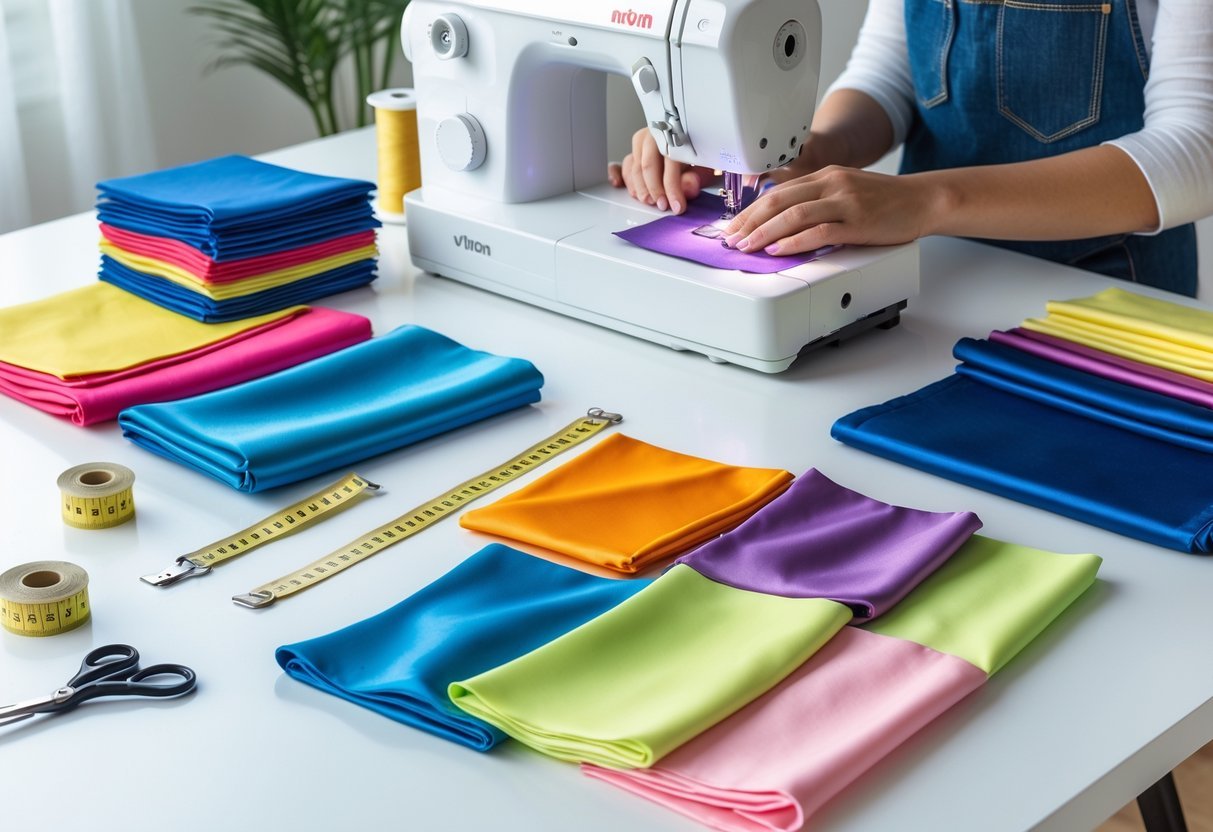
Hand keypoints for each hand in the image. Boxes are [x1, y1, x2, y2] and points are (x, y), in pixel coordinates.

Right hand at [608, 128, 714, 213]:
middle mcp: (653, 137)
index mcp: (673, 136)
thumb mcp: (702, 167)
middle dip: (654, 190)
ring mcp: (639, 146)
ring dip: (640, 189)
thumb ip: (696, 178)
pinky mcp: (631, 155)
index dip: (673, 188)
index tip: (677, 206)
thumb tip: (688, 187)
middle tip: (662, 206)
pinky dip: (617, 176)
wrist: (688, 149)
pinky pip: (619, 166)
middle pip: (647, 166)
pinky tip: (618, 184)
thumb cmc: (694, 159)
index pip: (670, 162)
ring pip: (633, 169)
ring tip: (650, 201)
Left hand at [723, 166, 937, 254]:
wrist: (922, 199)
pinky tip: (780, 249)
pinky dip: (796, 241)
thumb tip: (781, 221)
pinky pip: (820, 231)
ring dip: (765, 232)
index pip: (777, 191)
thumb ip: (816, 200)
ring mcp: (844, 202)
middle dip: (750, 221)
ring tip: (748, 246)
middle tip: (732, 239)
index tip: (734, 226)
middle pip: (779, 200)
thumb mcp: (844, 191)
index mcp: (825, 175)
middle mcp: (831, 184)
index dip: (751, 210)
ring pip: (794, 214)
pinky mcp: (858, 222)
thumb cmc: (884, 201)